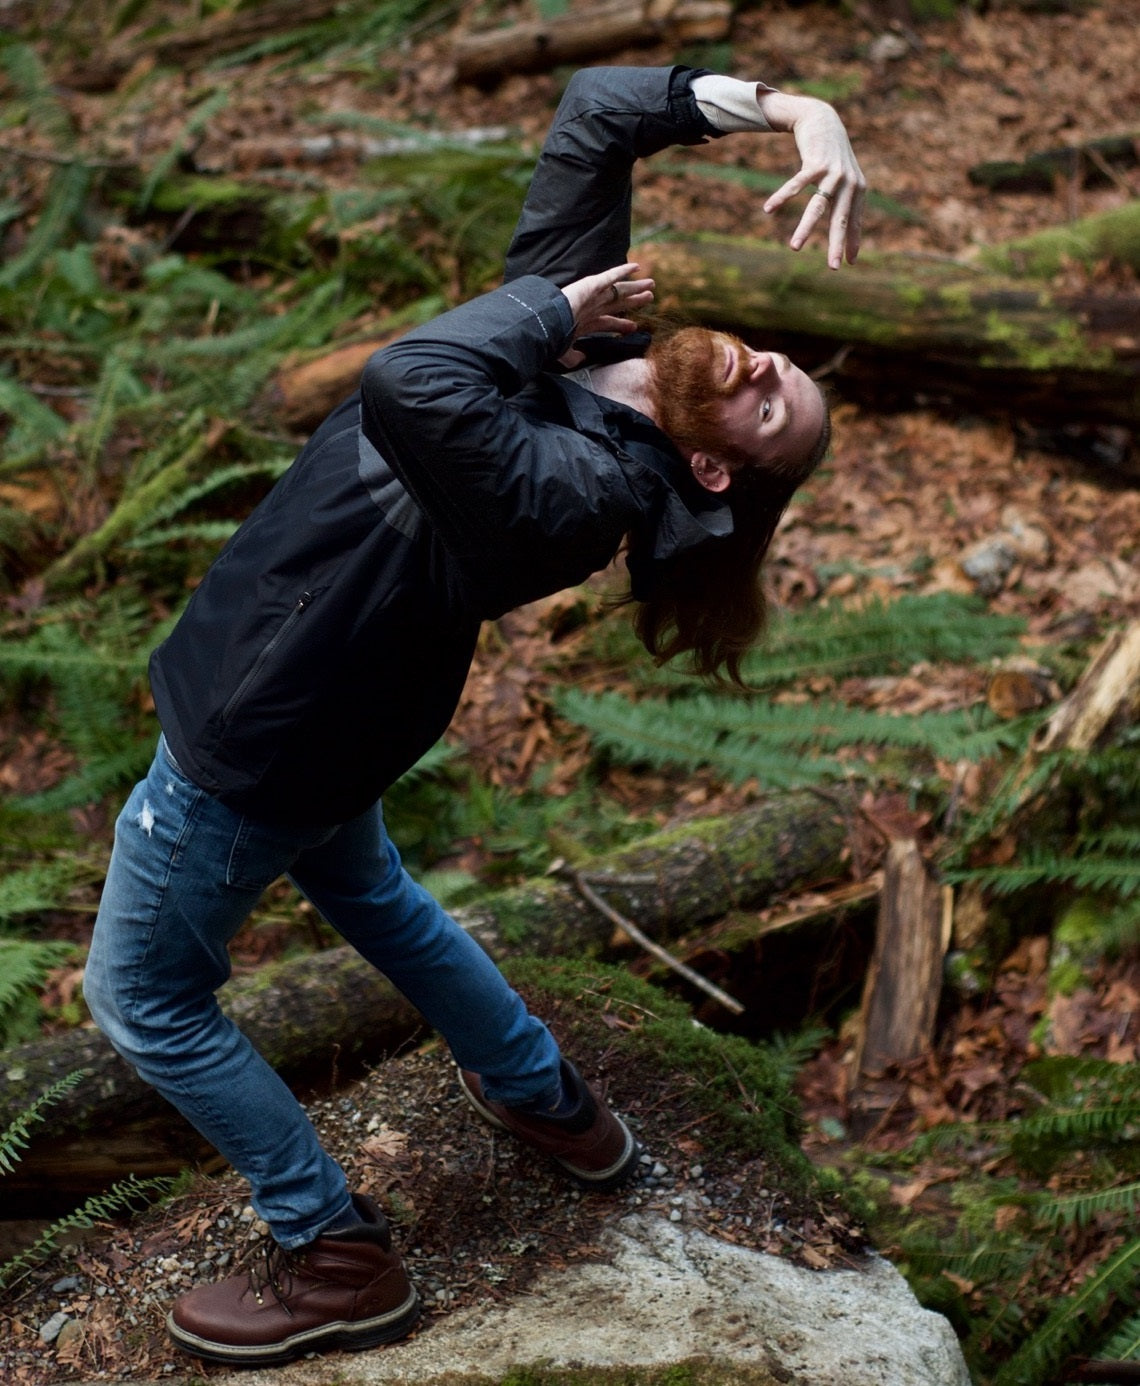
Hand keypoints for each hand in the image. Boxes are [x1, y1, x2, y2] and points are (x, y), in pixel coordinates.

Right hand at [558, 262, 653, 366]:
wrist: (546, 322)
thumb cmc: (552, 336)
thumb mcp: (564, 351)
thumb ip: (573, 356)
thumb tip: (580, 360)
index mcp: (586, 322)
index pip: (608, 322)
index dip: (621, 324)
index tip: (633, 326)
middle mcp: (593, 307)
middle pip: (619, 303)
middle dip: (634, 301)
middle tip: (650, 298)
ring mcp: (593, 295)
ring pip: (620, 290)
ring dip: (636, 287)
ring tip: (651, 284)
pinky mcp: (592, 284)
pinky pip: (612, 276)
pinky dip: (624, 271)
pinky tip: (637, 267)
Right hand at [757, 91, 865, 269]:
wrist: (823, 118)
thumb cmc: (832, 154)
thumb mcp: (844, 176)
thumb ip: (846, 198)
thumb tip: (848, 227)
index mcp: (857, 189)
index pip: (853, 221)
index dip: (852, 242)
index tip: (849, 263)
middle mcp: (848, 182)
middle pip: (840, 219)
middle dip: (835, 244)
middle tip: (832, 267)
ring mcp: (832, 172)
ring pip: (817, 206)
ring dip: (805, 228)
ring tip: (794, 248)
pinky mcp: (815, 163)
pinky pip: (796, 185)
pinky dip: (782, 197)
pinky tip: (768, 209)